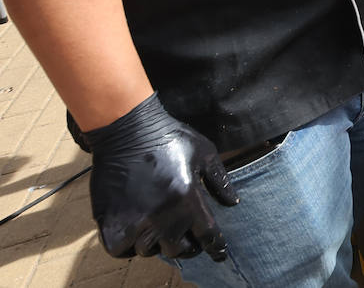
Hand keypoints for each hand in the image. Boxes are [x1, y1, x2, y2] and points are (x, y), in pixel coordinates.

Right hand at [85, 94, 238, 260]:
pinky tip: (135, 230)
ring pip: (150, 250)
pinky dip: (129, 245)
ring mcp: (135, 222)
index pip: (208, 236)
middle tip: (183, 235)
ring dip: (156, 242)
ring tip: (157, 225)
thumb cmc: (168, 138)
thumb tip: (233, 203)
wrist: (127, 130)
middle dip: (185, 244)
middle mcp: (163, 216)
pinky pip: (122, 250)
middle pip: (179, 249)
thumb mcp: (204, 153)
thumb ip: (220, 181)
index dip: (216, 247)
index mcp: (188, 200)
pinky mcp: (111, 224)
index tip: (219, 253)